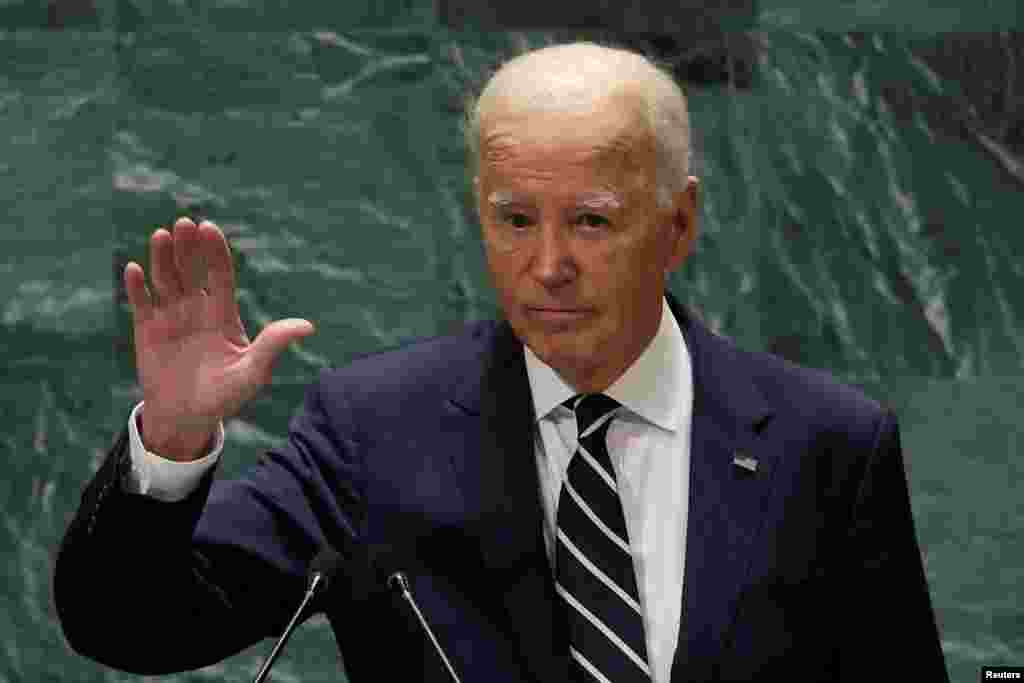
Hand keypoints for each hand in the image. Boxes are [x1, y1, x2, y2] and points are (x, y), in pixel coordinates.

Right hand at [124, 217, 314, 460]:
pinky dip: (137, 286)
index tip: (209, 228)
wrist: (188, 419)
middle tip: (184, 223)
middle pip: (192, 270)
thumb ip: (273, 345)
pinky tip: (135, 269)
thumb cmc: (225, 396)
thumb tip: (308, 326)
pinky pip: (141, 302)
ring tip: (161, 235)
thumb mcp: (253, 372)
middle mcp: (197, 309)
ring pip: (166, 280)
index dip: (215, 252)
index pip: (220, 275)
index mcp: (223, 314)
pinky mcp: (148, 330)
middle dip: (188, 247)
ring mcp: (171, 317)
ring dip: (162, 258)